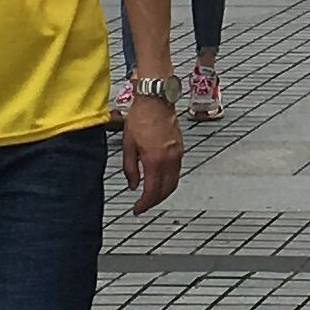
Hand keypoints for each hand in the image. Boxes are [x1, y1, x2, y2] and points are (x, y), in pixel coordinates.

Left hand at [119, 92, 183, 213]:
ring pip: (174, 183)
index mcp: (154, 160)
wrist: (156, 100)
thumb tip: (133, 185)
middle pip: (166, 190)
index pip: (152, 191)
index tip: (137, 209)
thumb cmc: (141, 117)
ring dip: (163, 193)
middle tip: (143, 205)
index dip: (144, 204)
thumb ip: (130, 168)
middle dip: (154, 201)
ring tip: (151, 196)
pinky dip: (169, 181)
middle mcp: (169, 160)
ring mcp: (177, 155)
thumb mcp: (128, 144)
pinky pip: (176, 172)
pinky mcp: (180, 149)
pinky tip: (160, 180)